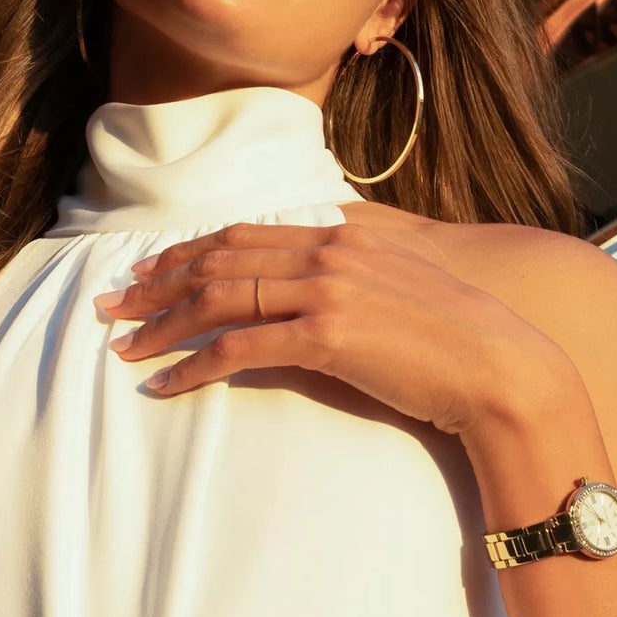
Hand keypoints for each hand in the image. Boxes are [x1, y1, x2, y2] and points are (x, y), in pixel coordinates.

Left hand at [93, 219, 556, 439]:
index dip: (185, 253)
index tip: (145, 271)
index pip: (241, 236)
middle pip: (217, 262)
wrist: (506, 368)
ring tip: (122, 346)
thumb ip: (358, 259)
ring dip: (162, 324)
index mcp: (341, 233)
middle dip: (156, 284)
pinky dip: (193, 365)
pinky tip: (163, 383)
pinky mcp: (327, 337)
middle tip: (110, 305)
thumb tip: (317, 257)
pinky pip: (240, 349)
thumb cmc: (460, 333)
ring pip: (218, 300)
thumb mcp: (405, 277)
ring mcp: (325, 291)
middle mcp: (327, 251)